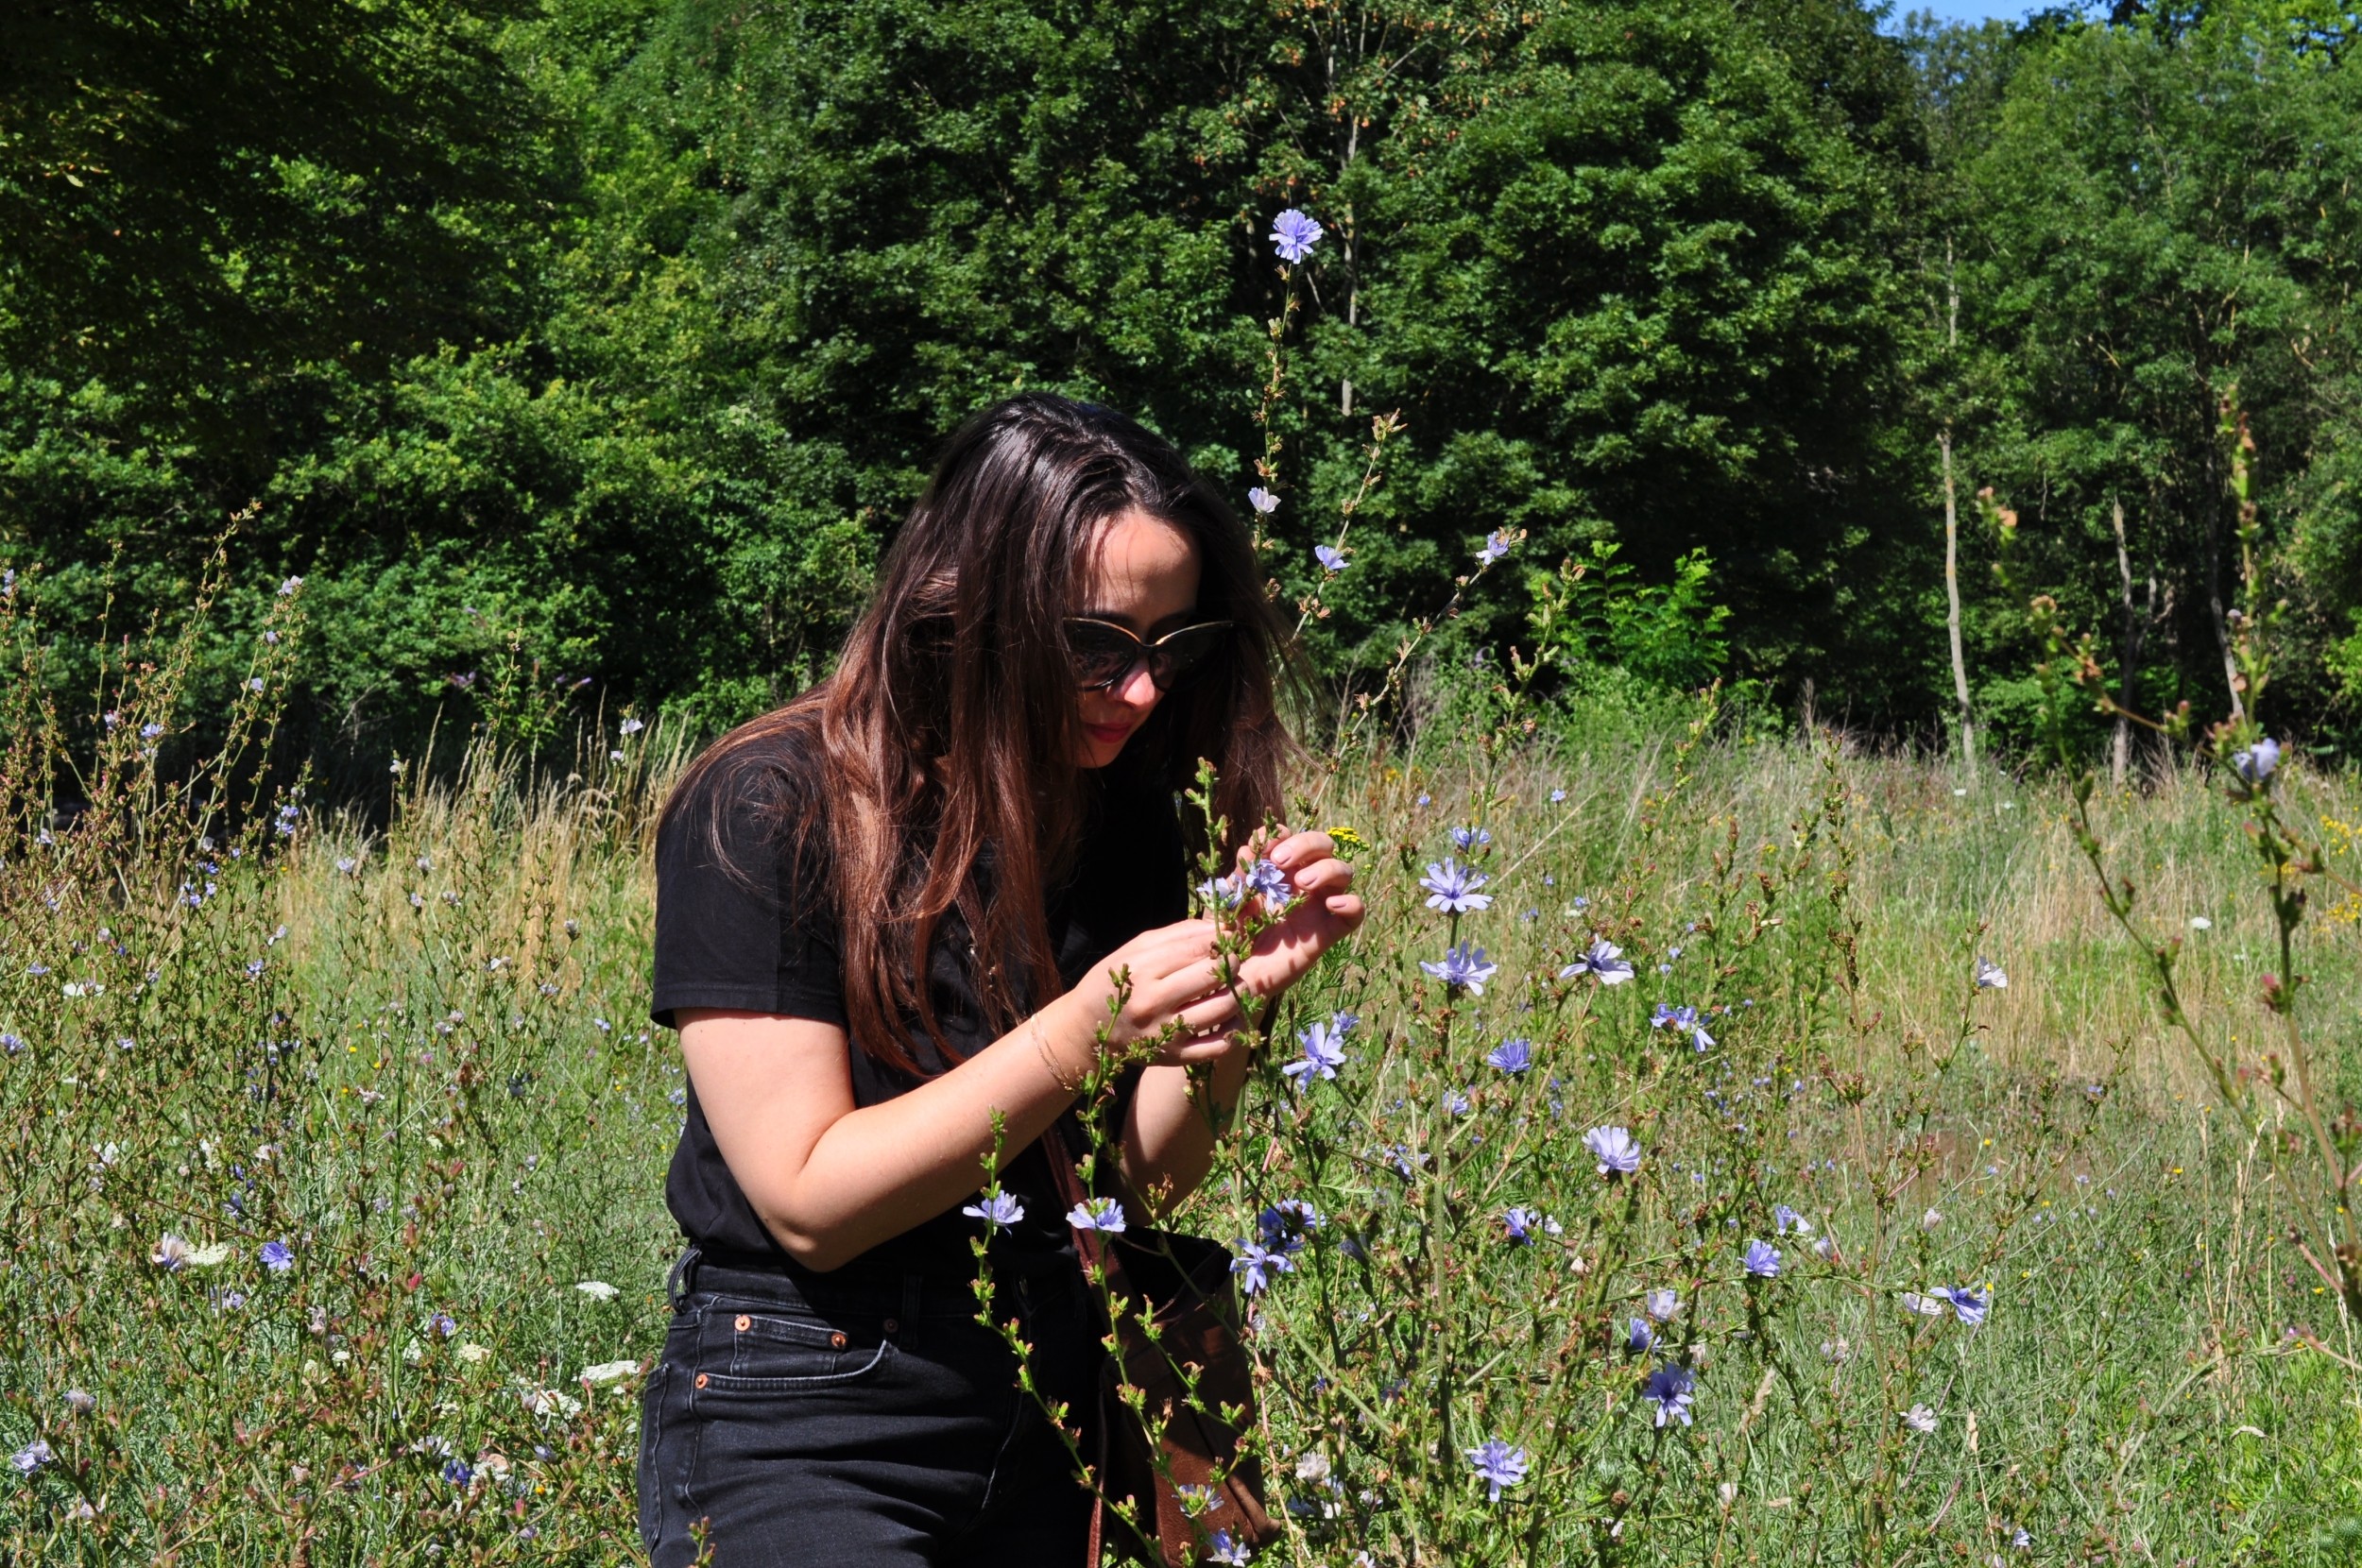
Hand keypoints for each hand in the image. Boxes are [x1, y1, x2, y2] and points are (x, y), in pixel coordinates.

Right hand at [1063, 918, 1242, 1068]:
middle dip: (1232, 963)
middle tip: (1232, 961)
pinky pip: (1219, 1045)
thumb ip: (1179, 934)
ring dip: (1238, 992)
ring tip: (1233, 985)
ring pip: (1223, 1008)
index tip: (1230, 938)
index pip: (1197, 949)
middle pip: (1214, 976)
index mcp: (1143, 970)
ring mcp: (1165, 1033)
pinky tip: (1231, 1016)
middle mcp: (1154, 1003)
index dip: (1222, 940)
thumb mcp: (1136, 948)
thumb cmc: (1115, 981)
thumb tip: (1223, 926)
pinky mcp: (1174, 1057)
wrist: (1087, 1028)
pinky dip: (1234, 1029)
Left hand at [1235, 829, 1363, 1000]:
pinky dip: (1351, 903)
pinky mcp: (1328, 932)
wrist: (1234, 979)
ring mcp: (1318, 907)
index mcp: (1279, 872)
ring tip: (1302, 883)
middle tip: (1280, 862)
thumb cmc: (1228, 939)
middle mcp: (1302, 885)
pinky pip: (1355, 913)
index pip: (1293, 839)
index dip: (1284, 835)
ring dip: (1326, 869)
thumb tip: (1248, 849)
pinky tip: (1331, 905)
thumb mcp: (1227, 904)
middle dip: (1307, 844)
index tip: (1267, 845)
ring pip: (1344, 872)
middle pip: (1325, 846)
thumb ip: (1238, 877)